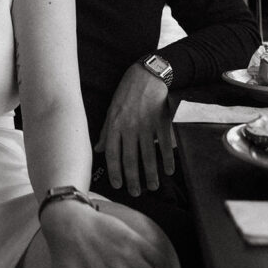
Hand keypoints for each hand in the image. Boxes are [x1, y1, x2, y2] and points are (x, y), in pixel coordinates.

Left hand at [94, 62, 174, 195]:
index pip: (112, 154)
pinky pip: (164, 144)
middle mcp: (129, 127)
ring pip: (148, 155)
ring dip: (150, 173)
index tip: (117, 185)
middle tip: (136, 193)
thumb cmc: (127, 92)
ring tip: (152, 186)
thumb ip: (106, 131)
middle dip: (133, 179)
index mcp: (115, 125)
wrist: (147, 74)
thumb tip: (98, 149)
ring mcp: (146, 125)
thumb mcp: (111, 109)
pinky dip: (167, 158)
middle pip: (130, 159)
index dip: (114, 172)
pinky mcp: (161, 121)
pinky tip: (169, 170)